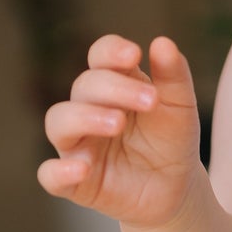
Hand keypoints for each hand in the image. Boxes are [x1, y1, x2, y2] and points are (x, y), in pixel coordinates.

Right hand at [37, 34, 201, 229]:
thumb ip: (173, 77)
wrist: (177, 188)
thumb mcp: (180, 108)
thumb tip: (163, 42)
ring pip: (59, 121)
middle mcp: (87, 109)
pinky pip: (51, 175)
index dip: (111, 52)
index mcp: (114, 84)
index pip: (100, 57)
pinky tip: (81, 169)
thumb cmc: (171, 140)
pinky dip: (59, 171)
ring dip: (85, 118)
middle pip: (84, 86)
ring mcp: (77, 144)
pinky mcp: (75, 181)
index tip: (134, 55)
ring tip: (117, 123)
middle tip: (149, 101)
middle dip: (115, 88)